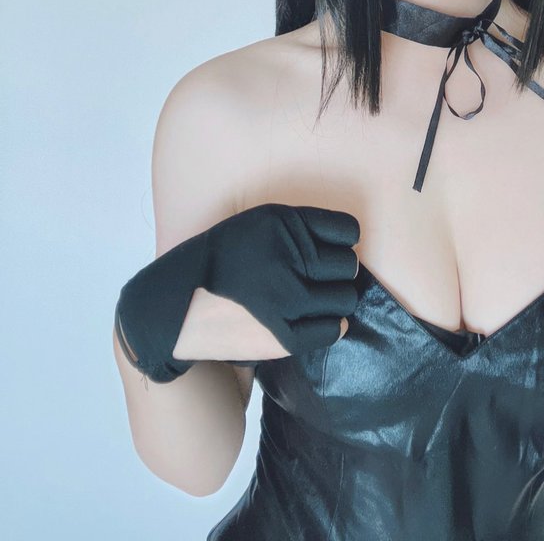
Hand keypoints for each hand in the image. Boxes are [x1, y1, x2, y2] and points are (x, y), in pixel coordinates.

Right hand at [116, 202, 360, 381]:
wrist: (177, 306)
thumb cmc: (223, 260)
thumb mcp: (256, 224)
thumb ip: (299, 228)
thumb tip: (347, 244)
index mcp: (284, 223)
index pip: (348, 231)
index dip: (343, 243)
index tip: (331, 251)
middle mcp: (290, 258)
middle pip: (349, 267)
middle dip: (339, 273)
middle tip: (320, 280)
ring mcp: (288, 299)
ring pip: (346, 299)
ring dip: (336, 300)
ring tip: (317, 300)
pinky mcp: (285, 336)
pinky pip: (334, 330)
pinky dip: (331, 326)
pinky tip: (316, 320)